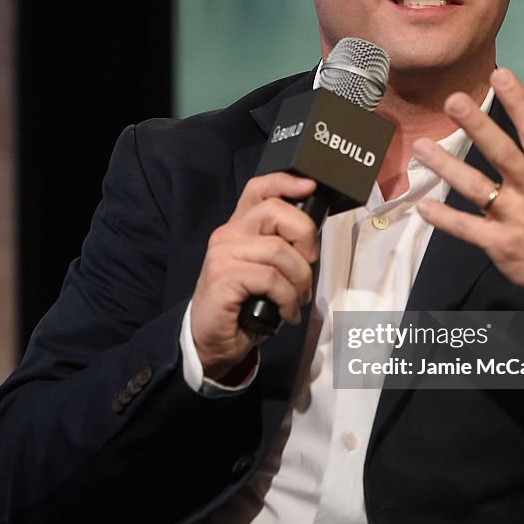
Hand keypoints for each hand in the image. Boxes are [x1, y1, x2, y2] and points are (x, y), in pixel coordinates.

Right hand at [190, 172, 319, 381]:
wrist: (210, 341)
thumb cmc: (243, 305)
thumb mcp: (266, 269)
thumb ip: (282, 247)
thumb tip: (312, 239)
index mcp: (240, 228)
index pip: (259, 188)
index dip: (285, 181)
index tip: (309, 187)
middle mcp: (228, 234)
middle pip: (276, 211)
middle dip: (305, 237)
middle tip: (308, 265)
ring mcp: (223, 255)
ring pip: (279, 250)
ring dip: (300, 279)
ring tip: (298, 299)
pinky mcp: (223, 277)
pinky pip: (271, 279)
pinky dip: (288, 299)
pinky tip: (287, 312)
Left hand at [414, 67, 523, 334]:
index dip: (519, 101)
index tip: (500, 75)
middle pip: (501, 152)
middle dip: (476, 125)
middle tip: (452, 101)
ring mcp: (515, 219)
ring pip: (475, 187)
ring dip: (447, 167)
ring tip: (422, 147)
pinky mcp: (501, 246)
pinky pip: (467, 229)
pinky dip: (444, 219)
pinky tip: (422, 206)